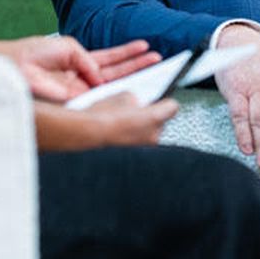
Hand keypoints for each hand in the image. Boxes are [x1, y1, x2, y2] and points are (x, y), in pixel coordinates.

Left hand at [0, 36, 157, 101]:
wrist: (14, 65)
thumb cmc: (33, 54)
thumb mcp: (68, 47)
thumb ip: (88, 60)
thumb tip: (101, 77)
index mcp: (80, 61)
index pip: (110, 59)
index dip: (128, 54)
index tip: (146, 48)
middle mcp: (83, 77)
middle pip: (116, 71)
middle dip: (137, 64)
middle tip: (157, 59)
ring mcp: (81, 89)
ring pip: (112, 83)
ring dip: (132, 75)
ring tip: (152, 64)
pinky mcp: (75, 100)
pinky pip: (97, 96)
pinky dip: (112, 92)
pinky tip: (128, 87)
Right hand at [33, 94, 179, 151]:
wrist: (86, 136)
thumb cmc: (101, 117)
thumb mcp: (121, 97)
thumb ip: (135, 99)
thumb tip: (136, 103)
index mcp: (156, 117)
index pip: (172, 107)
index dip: (164, 103)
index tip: (160, 102)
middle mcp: (155, 136)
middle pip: (160, 124)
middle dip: (150, 119)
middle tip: (134, 115)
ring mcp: (145, 151)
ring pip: (149, 137)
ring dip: (140, 133)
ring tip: (122, 128)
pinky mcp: (137, 161)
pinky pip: (139, 149)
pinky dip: (131, 144)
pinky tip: (119, 139)